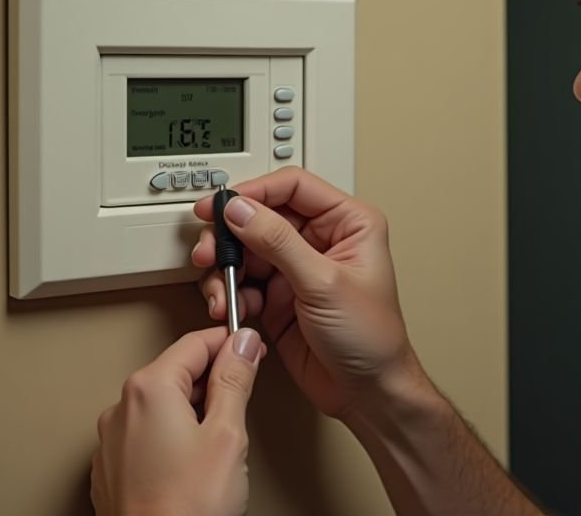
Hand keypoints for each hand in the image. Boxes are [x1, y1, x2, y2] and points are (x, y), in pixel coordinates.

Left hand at [91, 327, 267, 515]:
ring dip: (192, 410)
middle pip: (176, 372)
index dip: (230, 342)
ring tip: (219, 442)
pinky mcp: (112, 469)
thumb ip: (234, 380)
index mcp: (148, 389)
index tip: (251, 348)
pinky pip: (146, 435)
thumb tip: (242, 344)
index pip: (195, 343)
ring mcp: (111, 441)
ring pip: (161, 406)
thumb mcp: (227, 434)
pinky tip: (193, 464)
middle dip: (213, 380)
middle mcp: (121, 409)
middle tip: (243, 397)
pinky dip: (171, 437)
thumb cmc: (187, 507)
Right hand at [191, 167, 427, 420]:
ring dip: (226, 267)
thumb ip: (278, 242)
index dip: (254, 192)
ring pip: (247, 250)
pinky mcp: (279, 297)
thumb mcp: (324, 283)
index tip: (222, 205)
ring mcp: (298, 269)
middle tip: (209, 249)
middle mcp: (322, 240)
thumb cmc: (371, 338)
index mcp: (348, 223)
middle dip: (231, 234)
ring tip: (219, 285)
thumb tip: (243, 210)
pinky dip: (231, 293)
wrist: (368, 393)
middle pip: (262, 217)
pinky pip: (244, 282)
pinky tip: (231, 308)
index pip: (293, 186)